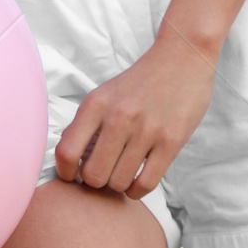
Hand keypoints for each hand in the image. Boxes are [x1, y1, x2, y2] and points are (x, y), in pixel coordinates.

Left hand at [54, 28, 215, 197]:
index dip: (65, 172)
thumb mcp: (104, 94)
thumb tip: (68, 161)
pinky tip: (136, 181)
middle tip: (103, 173)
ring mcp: (146, 130)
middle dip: (95, 181)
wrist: (182, 58)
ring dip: (118, 184)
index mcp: (96, 105)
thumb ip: (86, 124)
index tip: (73, 175)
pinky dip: (136, 190)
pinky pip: (145, 184)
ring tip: (121, 173)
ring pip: (118, 183)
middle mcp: (118, 118)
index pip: (67, 152)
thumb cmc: (140, 82)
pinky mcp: (171, 142)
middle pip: (93, 175)